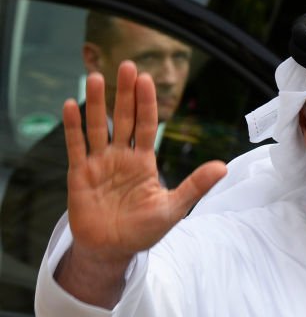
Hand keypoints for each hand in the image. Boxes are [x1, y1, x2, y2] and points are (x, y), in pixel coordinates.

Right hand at [56, 61, 226, 304]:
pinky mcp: (79, 174)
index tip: (147, 80)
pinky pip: (75, 146)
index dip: (146, 104)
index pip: (146, 126)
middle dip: (125, 94)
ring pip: (97, 127)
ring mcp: (99, 163)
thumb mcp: (174, 209)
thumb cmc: (143, 230)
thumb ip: (195, 186)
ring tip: (98, 77)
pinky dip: (72, 127)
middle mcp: (121, 157)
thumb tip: (223, 167)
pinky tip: (71, 105)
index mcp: (144, 162)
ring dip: (97, 103)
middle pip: (122, 119)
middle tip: (127, 66)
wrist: (113, 250)